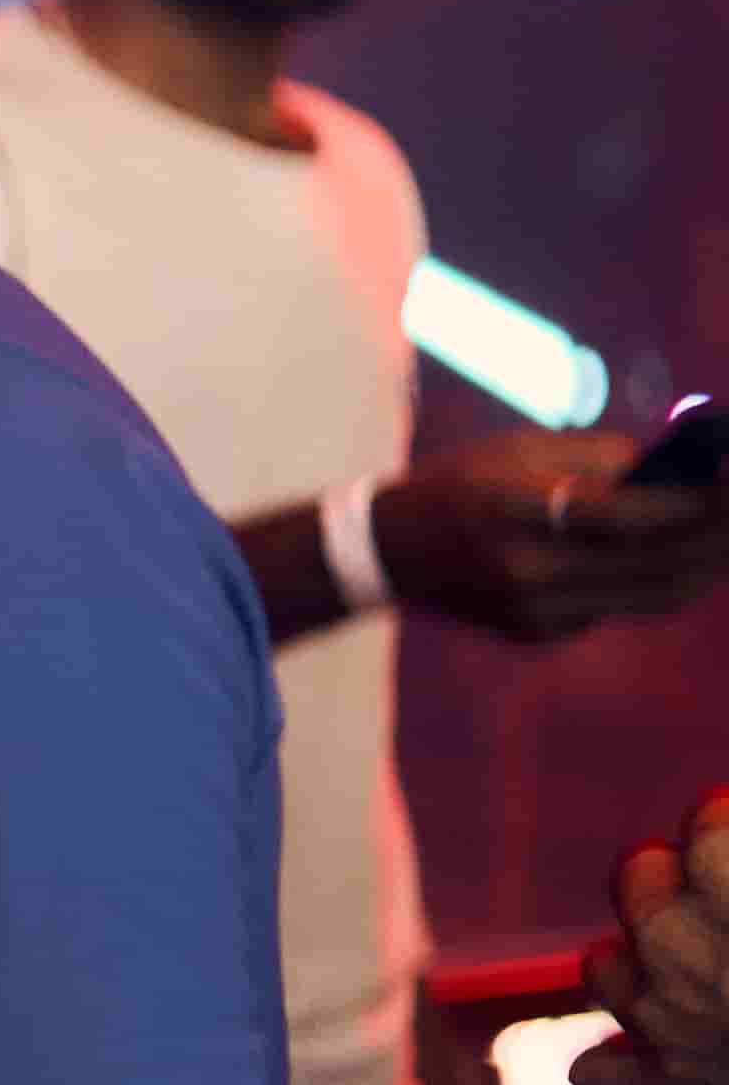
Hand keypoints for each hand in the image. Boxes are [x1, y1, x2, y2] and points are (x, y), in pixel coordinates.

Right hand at [371, 435, 728, 646]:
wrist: (388, 550)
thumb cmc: (464, 481)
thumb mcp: (523, 450)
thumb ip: (607, 459)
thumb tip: (693, 467)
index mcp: (514, 511)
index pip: (627, 517)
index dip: (696, 502)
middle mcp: (525, 571)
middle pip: (654, 564)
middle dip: (718, 537)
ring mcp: (534, 612)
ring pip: (653, 596)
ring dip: (705, 566)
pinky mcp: (539, 634)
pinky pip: (620, 607)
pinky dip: (655, 581)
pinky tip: (668, 558)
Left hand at [575, 785, 728, 1084]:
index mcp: (726, 879)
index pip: (708, 823)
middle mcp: (675, 939)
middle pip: (639, 877)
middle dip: (671, 879)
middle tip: (711, 895)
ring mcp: (662, 1018)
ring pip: (605, 965)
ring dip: (635, 962)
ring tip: (677, 968)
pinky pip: (602, 1071)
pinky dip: (616, 1065)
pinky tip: (629, 1057)